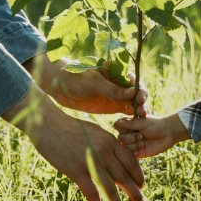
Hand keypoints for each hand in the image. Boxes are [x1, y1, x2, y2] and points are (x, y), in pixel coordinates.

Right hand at [3, 84, 145, 200]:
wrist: (48, 124)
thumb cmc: (70, 128)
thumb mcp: (94, 132)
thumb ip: (106, 145)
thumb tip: (114, 157)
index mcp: (109, 141)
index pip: (131, 161)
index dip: (138, 175)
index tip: (141, 185)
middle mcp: (104, 151)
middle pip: (124, 176)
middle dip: (135, 192)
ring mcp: (90, 161)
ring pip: (110, 187)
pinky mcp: (76, 170)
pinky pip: (91, 192)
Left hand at [25, 53, 149, 116]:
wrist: (57, 84)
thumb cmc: (74, 77)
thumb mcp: (93, 83)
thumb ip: (112, 90)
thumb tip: (133, 93)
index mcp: (116, 72)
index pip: (134, 81)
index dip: (140, 90)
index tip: (140, 98)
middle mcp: (118, 84)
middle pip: (136, 94)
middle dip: (141, 103)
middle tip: (143, 113)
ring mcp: (115, 96)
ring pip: (132, 105)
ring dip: (138, 113)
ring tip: (142, 121)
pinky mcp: (110, 106)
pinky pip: (125, 114)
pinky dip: (130, 120)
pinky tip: (134, 128)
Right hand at [113, 113, 190, 159]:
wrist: (168, 134)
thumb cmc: (156, 125)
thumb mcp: (143, 123)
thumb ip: (130, 123)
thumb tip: (117, 122)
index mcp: (129, 125)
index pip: (117, 126)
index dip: (123, 128)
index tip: (133, 127)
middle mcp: (129, 134)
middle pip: (120, 138)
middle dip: (130, 137)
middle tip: (141, 135)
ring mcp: (132, 144)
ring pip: (124, 147)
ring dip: (133, 145)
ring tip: (143, 142)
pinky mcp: (137, 153)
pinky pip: (129, 155)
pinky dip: (134, 153)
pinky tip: (142, 149)